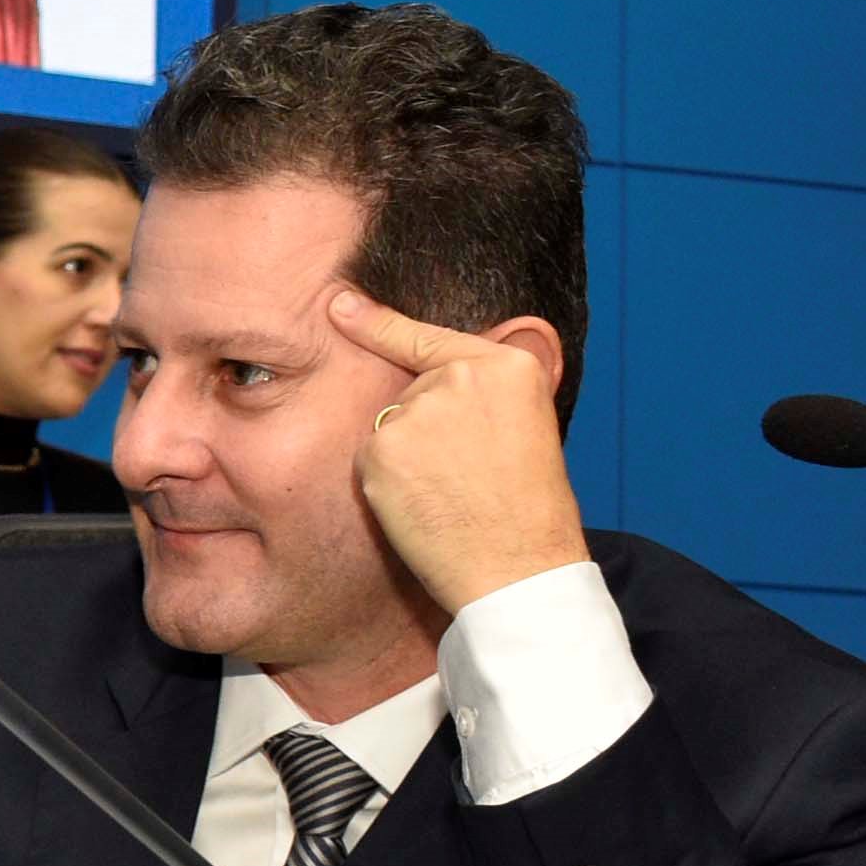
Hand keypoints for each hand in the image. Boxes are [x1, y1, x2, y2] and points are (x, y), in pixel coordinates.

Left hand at [329, 285, 591, 613]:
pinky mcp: (383, 446)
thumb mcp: (526, 427)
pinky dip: (387, 484)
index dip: (375, 321)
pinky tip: (424, 504)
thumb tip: (432, 379)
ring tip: (452, 494)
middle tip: (468, 478)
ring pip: (389, 428)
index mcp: (507, 365)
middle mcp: (459, 376)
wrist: (518, 563)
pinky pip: (370, 459)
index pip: (429, 338)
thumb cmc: (528, 508)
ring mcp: (417, 408)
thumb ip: (482, 395)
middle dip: (424, 434)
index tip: (337, 302)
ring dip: (406, 460)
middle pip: (410, 394)